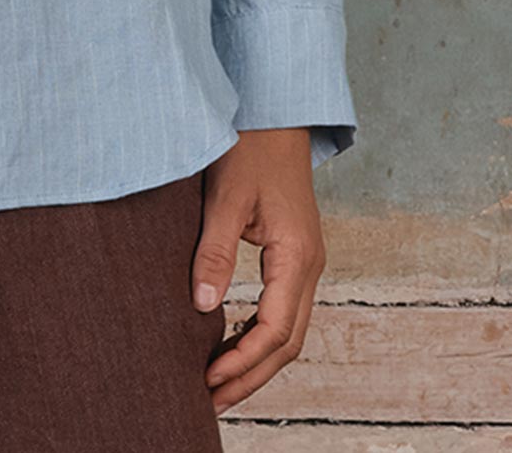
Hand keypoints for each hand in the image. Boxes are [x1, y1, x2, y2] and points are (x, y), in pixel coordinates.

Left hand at [192, 127, 325, 413]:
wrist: (275, 110)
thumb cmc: (250, 146)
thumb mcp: (226, 197)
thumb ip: (215, 252)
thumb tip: (202, 307)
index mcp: (297, 255)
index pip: (274, 330)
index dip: (241, 362)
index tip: (206, 380)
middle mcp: (310, 265)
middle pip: (286, 342)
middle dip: (250, 376)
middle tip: (209, 401)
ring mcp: (306, 261)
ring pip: (289, 330)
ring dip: (256, 360)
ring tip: (218, 384)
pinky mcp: (295, 253)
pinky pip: (284, 309)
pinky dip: (260, 335)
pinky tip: (232, 342)